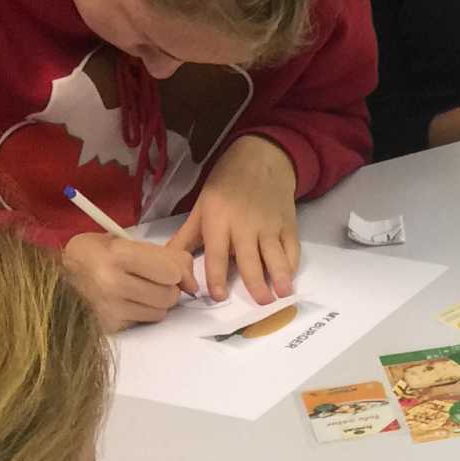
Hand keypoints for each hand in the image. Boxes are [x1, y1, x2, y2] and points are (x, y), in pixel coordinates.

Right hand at [59, 233, 192, 330]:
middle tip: (153, 280)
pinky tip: (128, 301)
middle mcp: (113, 283)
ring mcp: (110, 308)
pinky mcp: (110, 325)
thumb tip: (191, 283)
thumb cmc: (92, 254)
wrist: (53, 278)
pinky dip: (143, 312)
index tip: (170, 269)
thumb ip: (161, 255)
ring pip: (160, 311)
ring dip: (157, 301)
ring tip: (139, 290)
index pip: (172, 271)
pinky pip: (145, 321)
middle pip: (169, 294)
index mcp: (118, 255)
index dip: (177, 271)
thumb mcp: (122, 241)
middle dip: (168, 287)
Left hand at [170, 135, 299, 304]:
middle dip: (255, 281)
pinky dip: (292, 263)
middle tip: (261, 302)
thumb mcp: (201, 207)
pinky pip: (291, 247)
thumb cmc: (226, 184)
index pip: (216, 253)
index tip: (218, 296)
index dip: (217, 275)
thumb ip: (186, 237)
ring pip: (275, 254)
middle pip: (250, 258)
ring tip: (283, 293)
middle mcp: (245, 225)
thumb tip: (168, 263)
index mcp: (218, 220)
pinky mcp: (288, 224)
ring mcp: (269, 224)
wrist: (261, 158)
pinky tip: (290, 276)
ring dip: (280, 275)